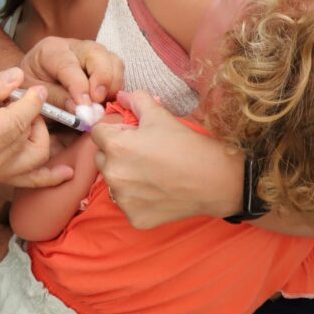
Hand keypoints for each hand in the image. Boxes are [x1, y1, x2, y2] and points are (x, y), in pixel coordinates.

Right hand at [0, 68, 60, 186]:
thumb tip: (19, 78)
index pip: (17, 121)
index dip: (31, 101)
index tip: (34, 87)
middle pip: (31, 140)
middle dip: (35, 117)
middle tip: (24, 100)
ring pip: (37, 159)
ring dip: (41, 135)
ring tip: (29, 118)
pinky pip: (31, 181)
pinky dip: (50, 176)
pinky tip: (67, 171)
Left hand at [20, 37, 122, 109]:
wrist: (32, 81)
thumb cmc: (30, 87)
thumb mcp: (33, 94)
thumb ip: (56, 99)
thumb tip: (81, 109)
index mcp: (50, 50)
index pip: (68, 65)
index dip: (79, 87)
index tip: (85, 106)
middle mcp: (73, 46)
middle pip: (97, 54)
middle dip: (102, 78)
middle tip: (98, 102)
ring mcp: (90, 52)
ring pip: (112, 60)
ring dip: (112, 83)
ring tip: (102, 103)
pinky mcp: (102, 62)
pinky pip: (117, 69)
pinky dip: (116, 85)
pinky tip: (106, 101)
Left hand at [91, 90, 242, 227]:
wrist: (216, 181)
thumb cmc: (187, 145)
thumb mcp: (160, 116)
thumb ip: (136, 101)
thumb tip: (122, 96)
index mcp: (116, 146)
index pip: (97, 133)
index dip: (114, 131)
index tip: (131, 135)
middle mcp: (113, 174)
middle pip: (102, 158)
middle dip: (116, 153)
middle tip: (143, 154)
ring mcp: (123, 199)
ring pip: (113, 182)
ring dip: (125, 176)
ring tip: (152, 173)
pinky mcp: (134, 217)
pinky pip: (127, 203)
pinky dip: (138, 198)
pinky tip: (157, 191)